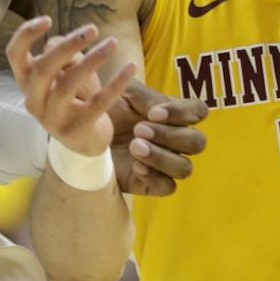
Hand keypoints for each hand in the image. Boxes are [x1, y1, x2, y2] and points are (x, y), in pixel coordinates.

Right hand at [7, 16, 134, 157]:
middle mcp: (34, 101)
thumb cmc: (73, 99)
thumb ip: (61, 56)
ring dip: (92, 60)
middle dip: (67, 45)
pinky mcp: (76, 130)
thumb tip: (66, 42)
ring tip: (111, 43)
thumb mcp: (64, 75)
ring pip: (68, 84)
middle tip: (92, 29)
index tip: (48, 19)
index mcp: (26, 84)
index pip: (14, 55)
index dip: (25, 34)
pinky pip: (99, 103)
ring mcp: (53, 119)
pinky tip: (130, 67)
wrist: (83, 143)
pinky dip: (116, 83)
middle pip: (42, 69)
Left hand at [110, 79, 209, 196]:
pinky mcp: (150, 184)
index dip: (182, 113)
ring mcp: (164, 164)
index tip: (153, 113)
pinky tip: (136, 166)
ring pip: (185, 168)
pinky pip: (168, 187)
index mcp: (173, 115)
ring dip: (162, 157)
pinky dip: (155, 177)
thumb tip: (160, 110)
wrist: (81, 133)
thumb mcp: (123, 94)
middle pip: (197, 142)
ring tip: (135, 147)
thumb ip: (146, 98)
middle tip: (139, 130)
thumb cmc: (105, 109)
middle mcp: (174, 140)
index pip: (198, 111)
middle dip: (169, 136)